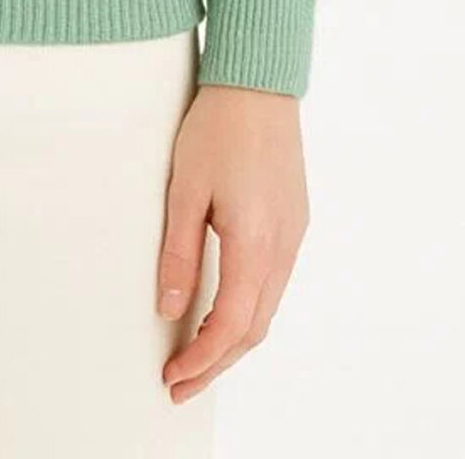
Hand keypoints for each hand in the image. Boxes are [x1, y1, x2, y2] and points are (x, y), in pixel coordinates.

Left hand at [155, 83, 308, 404]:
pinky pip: (275, 281)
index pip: (231, 326)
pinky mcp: (294, 220)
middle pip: (254, 328)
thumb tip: (169, 308)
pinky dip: (250, 309)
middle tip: (180, 384)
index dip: (202, 360)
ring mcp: (294, 234)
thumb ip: (179, 253)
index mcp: (256, 243)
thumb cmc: (218, 127)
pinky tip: (225, 309)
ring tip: (197, 355)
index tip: (173, 377)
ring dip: (234, 339)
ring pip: (267, 308)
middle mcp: (283, 247)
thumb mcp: (185, 189)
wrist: (258, 81)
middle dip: (217, 363)